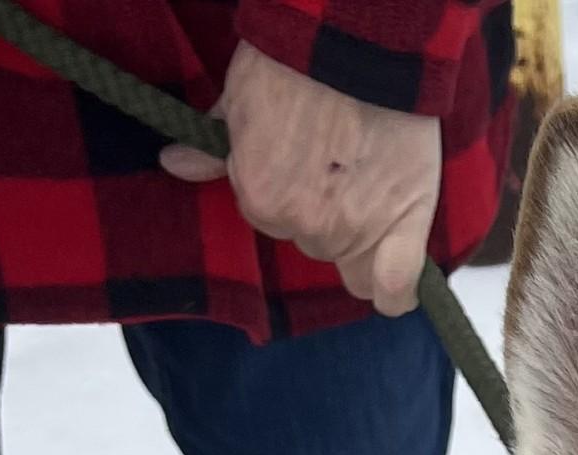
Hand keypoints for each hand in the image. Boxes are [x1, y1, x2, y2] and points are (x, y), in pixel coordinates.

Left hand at [161, 42, 439, 315]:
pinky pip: (394, 287)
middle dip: (320, 210)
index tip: (296, 156)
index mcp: (261, 199)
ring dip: (356, 232)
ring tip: (369, 178)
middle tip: (337, 162)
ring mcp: (356, 228)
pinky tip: (392, 287)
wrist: (354, 41)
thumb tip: (174, 163)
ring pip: (349, 259)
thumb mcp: (240, 98)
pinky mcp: (404, 223)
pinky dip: (394, 291)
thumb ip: (214, 147)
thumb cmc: (292, 62)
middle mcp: (305, 224)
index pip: (267, 217)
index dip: (280, 185)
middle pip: (311, 242)